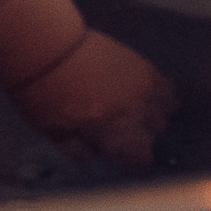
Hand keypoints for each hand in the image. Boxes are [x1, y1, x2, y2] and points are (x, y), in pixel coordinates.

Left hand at [10, 30, 176, 169]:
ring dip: (149, 113)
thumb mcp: (56, 134)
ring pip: (164, 112)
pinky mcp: (144, 65)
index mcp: (120, 136)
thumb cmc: (45, 94)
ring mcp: (146, 88)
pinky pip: (165, 88)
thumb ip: (82, 152)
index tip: (113, 153)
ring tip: (124, 107)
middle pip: (154, 135)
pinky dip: (155, 94)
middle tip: (110, 125)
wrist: (46, 47)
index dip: (125, 161)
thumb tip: (100, 155)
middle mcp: (141, 114)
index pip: (140, 162)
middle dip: (135, 135)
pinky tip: (135, 92)